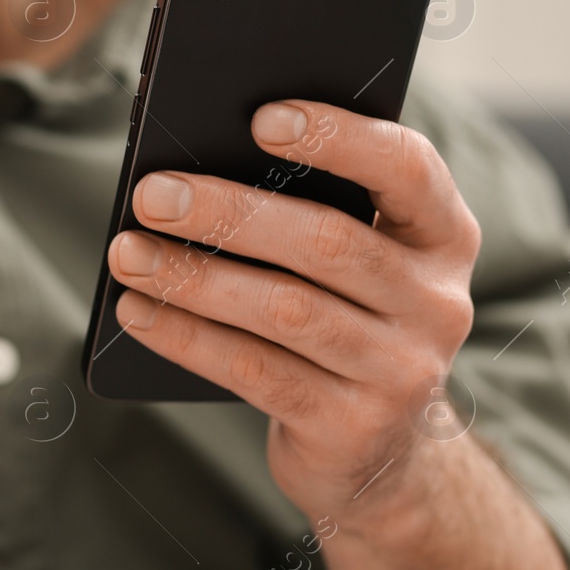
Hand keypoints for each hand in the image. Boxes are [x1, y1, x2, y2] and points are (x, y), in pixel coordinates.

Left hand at [106, 100, 482, 522]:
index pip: (407, 169)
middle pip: (327, 242)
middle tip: (151, 194)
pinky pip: (255, 371)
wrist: (379, 453)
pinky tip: (138, 311)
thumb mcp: (352, 263)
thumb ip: (309, 208)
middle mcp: (437, 302)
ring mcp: (402, 371)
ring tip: (126, 253)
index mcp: (443, 236)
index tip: (261, 117)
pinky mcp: (352, 427)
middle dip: (229, 212)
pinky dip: (187, 336)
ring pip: (285, 310)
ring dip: (194, 277)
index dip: (338, 138)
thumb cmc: (343, 319)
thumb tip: (194, 165)